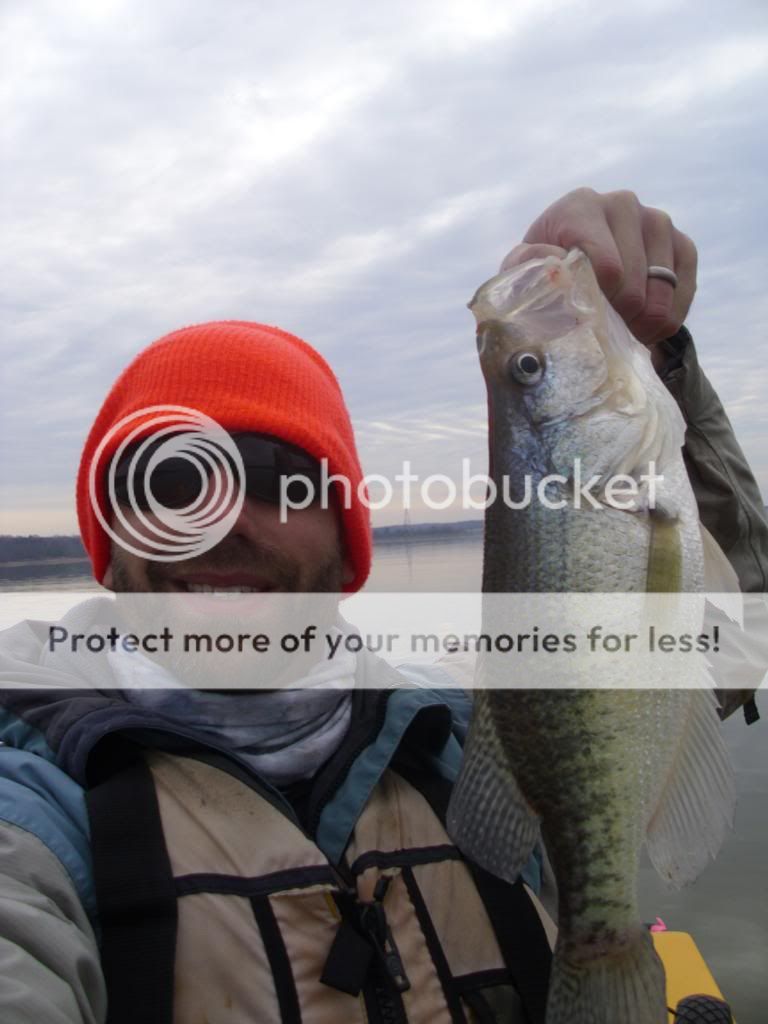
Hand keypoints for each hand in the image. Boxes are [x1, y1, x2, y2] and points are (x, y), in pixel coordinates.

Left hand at [500, 188, 696, 347]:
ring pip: (662, 287)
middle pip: (634, 280)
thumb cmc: (546, 272)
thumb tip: (555, 265)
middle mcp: (622, 204)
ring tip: (625, 332)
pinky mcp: (682, 242)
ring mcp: (656, 221)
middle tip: (607, 331)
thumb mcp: (524, 271)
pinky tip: (647, 327)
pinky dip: (669, 317)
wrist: (577, 269)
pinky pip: (685, 288)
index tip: (589, 317)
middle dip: (621, 316)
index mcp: (580, 207)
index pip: (605, 264)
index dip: (601, 302)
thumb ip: (527, 266)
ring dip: (646, 321)